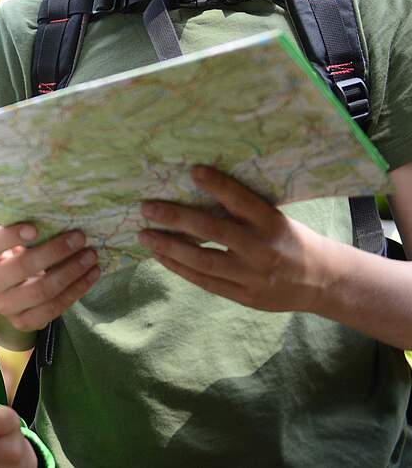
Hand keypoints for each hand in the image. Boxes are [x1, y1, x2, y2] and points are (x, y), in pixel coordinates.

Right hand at [0, 223, 99, 333]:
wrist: (8, 290)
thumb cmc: (13, 252)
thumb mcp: (10, 234)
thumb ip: (18, 218)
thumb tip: (43, 195)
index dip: (11, 236)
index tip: (35, 227)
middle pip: (23, 267)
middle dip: (55, 251)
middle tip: (80, 237)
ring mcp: (6, 306)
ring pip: (42, 290)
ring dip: (71, 272)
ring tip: (91, 256)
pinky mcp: (24, 322)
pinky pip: (54, 308)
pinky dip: (77, 290)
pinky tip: (91, 274)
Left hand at [138, 165, 331, 312]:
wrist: (322, 281)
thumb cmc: (288, 238)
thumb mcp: (274, 218)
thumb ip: (242, 210)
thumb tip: (194, 189)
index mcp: (272, 223)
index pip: (241, 201)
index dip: (217, 185)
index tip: (192, 170)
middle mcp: (262, 249)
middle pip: (213, 231)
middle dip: (176, 219)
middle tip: (146, 208)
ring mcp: (253, 276)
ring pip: (203, 261)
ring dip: (168, 247)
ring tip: (144, 235)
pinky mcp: (245, 297)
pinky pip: (205, 282)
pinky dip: (179, 268)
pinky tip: (160, 256)